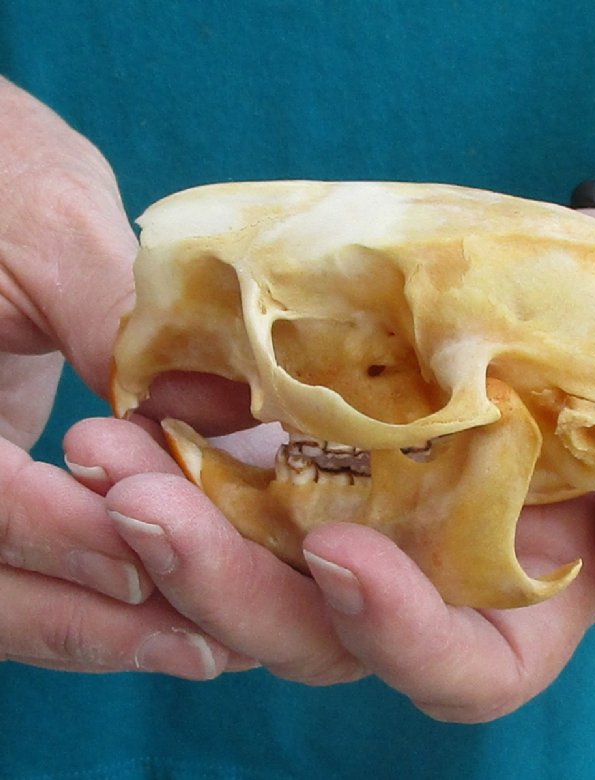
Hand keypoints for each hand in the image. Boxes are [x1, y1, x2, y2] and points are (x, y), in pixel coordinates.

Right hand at [0, 78, 249, 675]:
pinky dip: (97, 580)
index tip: (150, 559)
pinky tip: (174, 587)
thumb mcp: (47, 226)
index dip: (56, 537)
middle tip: (204, 647)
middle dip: (92, 618)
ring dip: (103, 622)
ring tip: (207, 643)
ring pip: (5, 590)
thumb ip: (121, 325)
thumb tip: (228, 413)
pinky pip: (29, 557)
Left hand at [64, 190, 594, 720]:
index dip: (394, 633)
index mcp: (523, 599)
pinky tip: (144, 390)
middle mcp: (432, 568)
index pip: (455, 662)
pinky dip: (197, 436)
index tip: (338, 555)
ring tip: (104, 455)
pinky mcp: (339, 435)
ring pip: (262, 547)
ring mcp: (376, 501)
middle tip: (144, 508)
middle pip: (318, 621)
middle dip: (229, 581)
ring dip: (179, 512)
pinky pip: (255, 457)